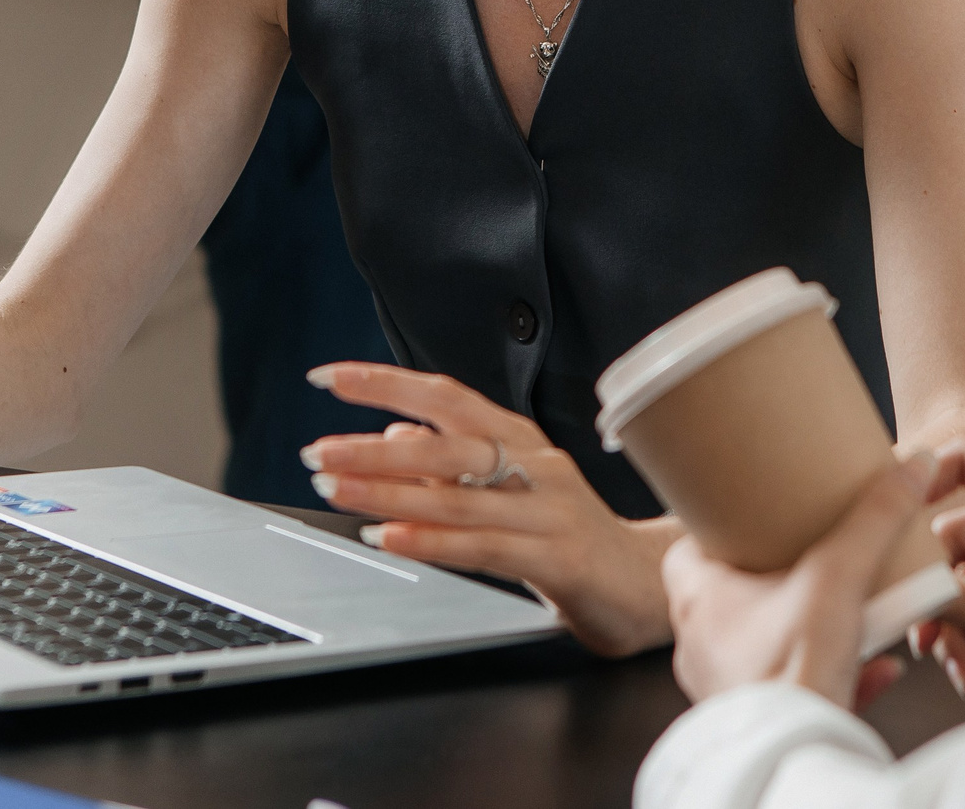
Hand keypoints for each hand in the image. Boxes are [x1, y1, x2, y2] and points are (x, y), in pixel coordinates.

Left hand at [300, 361, 676, 656]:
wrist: (646, 586)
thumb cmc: (570, 536)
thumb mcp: (507, 490)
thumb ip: (452, 464)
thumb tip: (392, 434)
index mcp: (520, 440)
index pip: (446, 396)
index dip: (386, 382)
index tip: (329, 377)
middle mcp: (535, 465)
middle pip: (447, 444)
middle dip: (374, 447)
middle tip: (318, 452)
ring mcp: (548, 510)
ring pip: (458, 497)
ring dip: (389, 492)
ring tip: (336, 491)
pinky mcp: (558, 558)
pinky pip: (484, 546)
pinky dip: (431, 541)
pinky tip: (389, 537)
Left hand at [661, 451, 935, 709]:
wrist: (794, 758)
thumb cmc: (792, 673)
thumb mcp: (838, 577)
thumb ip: (875, 519)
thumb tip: (911, 465)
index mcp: (701, 599)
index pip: (686, 550)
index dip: (718, 530)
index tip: (753, 515)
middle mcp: (703, 644)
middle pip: (732, 595)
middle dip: (777, 578)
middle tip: (811, 559)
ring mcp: (728, 686)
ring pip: (766, 644)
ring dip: (810, 626)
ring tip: (850, 612)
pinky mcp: (763, 721)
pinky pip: (798, 687)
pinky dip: (836, 673)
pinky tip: (879, 666)